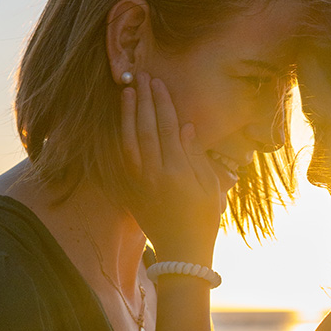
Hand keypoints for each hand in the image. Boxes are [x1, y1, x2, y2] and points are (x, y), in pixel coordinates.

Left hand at [120, 73, 225, 261]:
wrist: (181, 254)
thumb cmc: (203, 222)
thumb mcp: (210, 189)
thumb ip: (196, 157)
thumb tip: (186, 127)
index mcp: (178, 172)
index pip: (168, 128)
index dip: (163, 103)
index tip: (159, 83)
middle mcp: (155, 174)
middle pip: (146, 128)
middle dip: (144, 100)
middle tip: (141, 77)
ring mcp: (140, 182)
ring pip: (129, 140)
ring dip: (127, 114)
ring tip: (127, 91)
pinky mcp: (131, 190)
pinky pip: (122, 158)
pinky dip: (120, 136)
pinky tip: (120, 121)